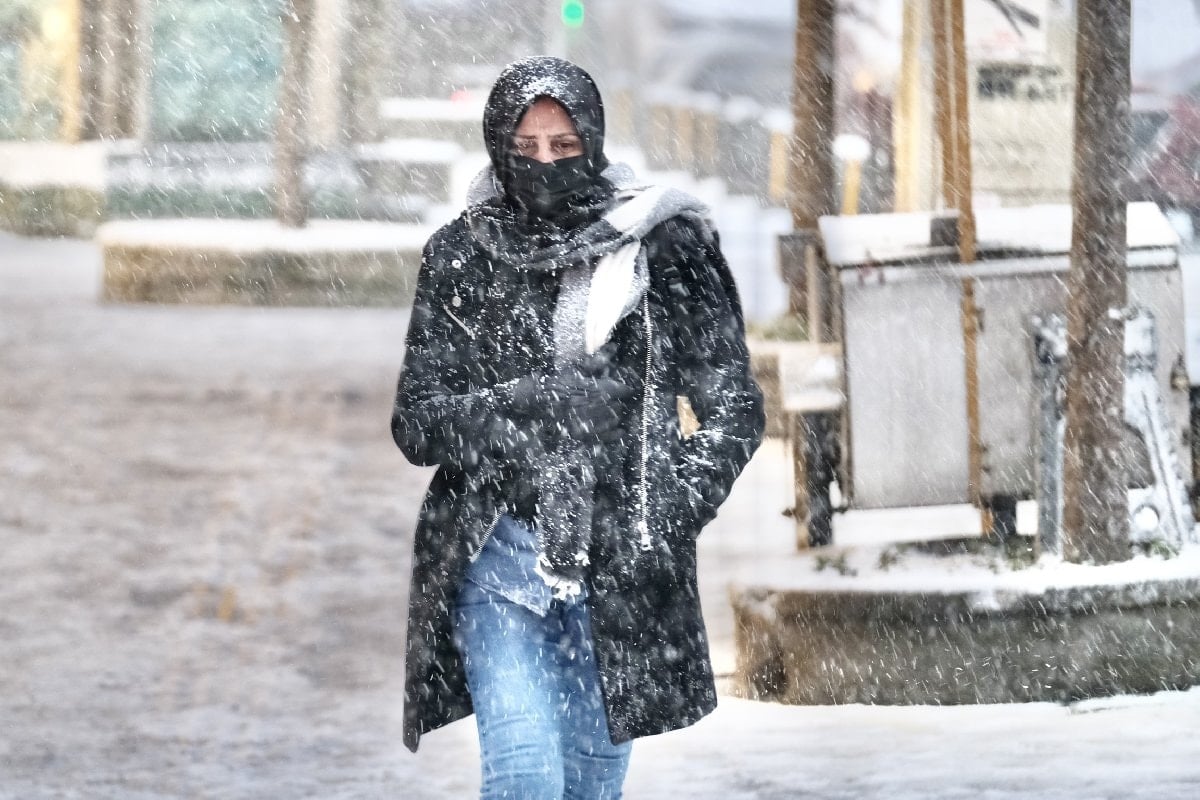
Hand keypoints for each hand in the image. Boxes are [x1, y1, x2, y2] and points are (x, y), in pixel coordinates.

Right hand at [506, 364, 635, 444]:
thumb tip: (614, 347)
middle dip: (620, 402)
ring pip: (611, 420)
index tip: (629, 388)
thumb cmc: (556, 382)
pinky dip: (613, 434)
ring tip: (618, 411)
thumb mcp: (575, 369)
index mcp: (590, 387)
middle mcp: (590, 406)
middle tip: (623, 400)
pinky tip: (621, 431)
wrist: (533, 401)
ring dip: (617, 415)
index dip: (626, 388)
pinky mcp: (579, 435)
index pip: (617, 389)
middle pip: (616, 405)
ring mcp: (585, 422)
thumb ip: (596, 360)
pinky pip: (602, 437)